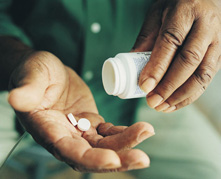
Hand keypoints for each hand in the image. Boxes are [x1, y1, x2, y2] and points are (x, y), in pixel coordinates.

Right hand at [8, 51, 154, 171]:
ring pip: (105, 144)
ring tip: (147, 132)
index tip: (112, 159)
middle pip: (92, 155)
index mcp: (48, 129)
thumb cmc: (35, 72)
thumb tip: (17, 98)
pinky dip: (124, 132)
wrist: (48, 72)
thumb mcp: (31, 75)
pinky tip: (139, 129)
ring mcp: (80, 130)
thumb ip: (27, 88)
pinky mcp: (92, 121)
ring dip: (127, 143)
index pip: (68, 151)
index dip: (89, 159)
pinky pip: (110, 131)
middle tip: (142, 158)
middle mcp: (65, 136)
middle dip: (118, 158)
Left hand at [133, 0, 220, 111]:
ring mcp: (217, 41)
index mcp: (186, 11)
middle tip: (152, 101)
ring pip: (202, 74)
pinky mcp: (220, 55)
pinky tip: (175, 103)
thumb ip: (145, 39)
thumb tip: (132, 66)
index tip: (144, 86)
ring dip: (181, 95)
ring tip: (162, 107)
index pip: (171, 42)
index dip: (157, 67)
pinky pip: (207, 79)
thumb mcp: (156, 15)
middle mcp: (206, 26)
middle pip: (189, 61)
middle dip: (169, 86)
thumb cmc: (176, 6)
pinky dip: (190, 95)